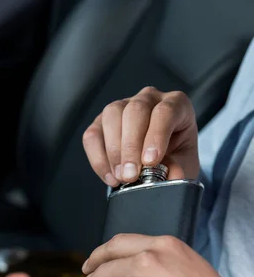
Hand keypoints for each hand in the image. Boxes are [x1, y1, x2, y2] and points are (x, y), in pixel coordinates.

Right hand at [82, 87, 198, 186]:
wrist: (163, 167)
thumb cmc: (176, 160)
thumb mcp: (184, 167)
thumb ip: (179, 169)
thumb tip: (171, 175)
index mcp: (176, 105)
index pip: (165, 111)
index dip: (156, 136)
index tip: (150, 162)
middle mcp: (149, 99)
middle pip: (135, 111)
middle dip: (130, 146)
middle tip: (130, 174)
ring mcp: (124, 106)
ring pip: (112, 115)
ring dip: (113, 150)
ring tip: (120, 177)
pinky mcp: (102, 122)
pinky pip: (93, 134)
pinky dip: (98, 158)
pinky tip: (110, 176)